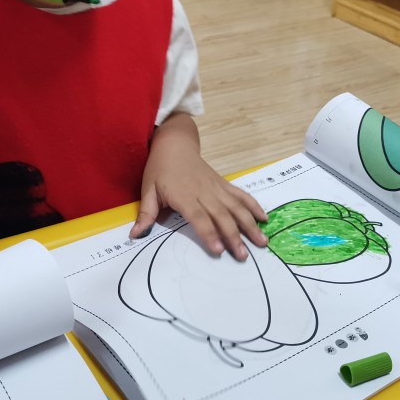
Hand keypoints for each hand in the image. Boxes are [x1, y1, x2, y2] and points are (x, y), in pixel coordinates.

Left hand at [131, 114, 267, 259]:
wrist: (174, 144)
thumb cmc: (159, 168)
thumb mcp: (147, 189)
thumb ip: (145, 213)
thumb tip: (136, 235)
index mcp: (184, 195)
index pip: (198, 217)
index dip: (209, 233)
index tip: (218, 250)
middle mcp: (204, 192)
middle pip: (222, 216)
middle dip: (234, 236)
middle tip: (243, 256)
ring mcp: (216, 188)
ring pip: (236, 207)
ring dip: (250, 225)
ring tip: (262, 242)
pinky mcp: (223, 184)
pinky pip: (241, 196)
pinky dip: (254, 206)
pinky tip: (264, 219)